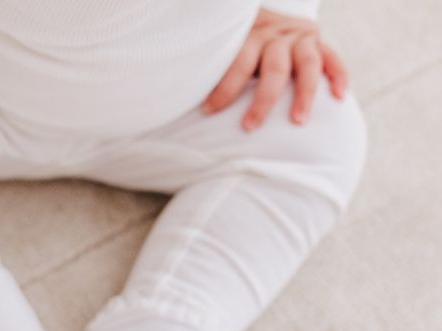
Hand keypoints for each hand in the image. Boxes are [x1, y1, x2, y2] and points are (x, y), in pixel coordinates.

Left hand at [204, 8, 348, 130]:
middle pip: (275, 68)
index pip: (238, 63)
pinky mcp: (319, 42)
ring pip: (308, 65)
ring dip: (305, 94)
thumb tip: (181, 95)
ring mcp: (301, 37)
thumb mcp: (225, 46)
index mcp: (251, 35)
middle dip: (262, 100)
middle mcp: (278, 34)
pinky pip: (334, 58)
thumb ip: (215, 65)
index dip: (224, 88)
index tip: (208, 112)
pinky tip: (339, 97)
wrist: (267, 11)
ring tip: (298, 122)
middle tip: (249, 128)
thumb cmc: (238, 43)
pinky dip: (339, 76)